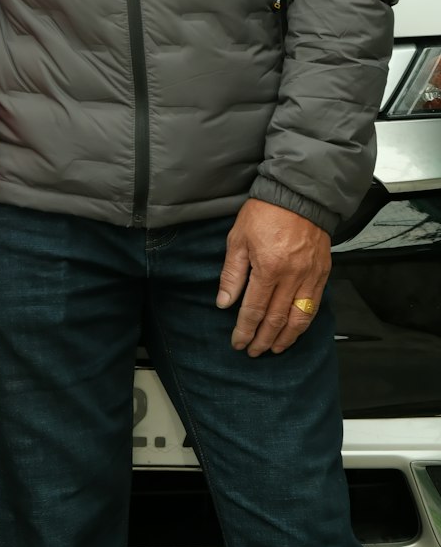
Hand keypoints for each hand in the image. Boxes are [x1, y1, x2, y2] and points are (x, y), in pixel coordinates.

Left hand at [217, 199, 330, 356]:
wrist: (299, 195)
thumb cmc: (265, 213)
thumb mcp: (238, 239)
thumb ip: (232, 274)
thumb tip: (224, 302)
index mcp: (268, 268)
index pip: (254, 309)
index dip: (245, 329)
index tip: (238, 342)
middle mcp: (292, 277)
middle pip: (277, 319)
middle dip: (263, 339)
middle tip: (253, 351)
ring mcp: (310, 277)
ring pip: (299, 318)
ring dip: (286, 338)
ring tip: (274, 349)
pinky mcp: (322, 274)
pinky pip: (315, 306)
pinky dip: (304, 323)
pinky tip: (295, 331)